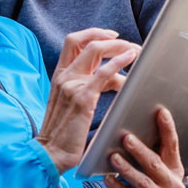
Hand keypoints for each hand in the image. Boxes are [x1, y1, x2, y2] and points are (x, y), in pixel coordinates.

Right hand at [36, 28, 139, 171]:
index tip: (112, 36)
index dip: (93, 34)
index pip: (73, 42)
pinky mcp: (82, 97)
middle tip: (129, 44)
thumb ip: (87, 86)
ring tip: (136, 52)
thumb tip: (114, 77)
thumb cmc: (64, 133)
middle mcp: (63, 76)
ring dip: (119, 47)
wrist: (51, 153)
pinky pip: (103, 72)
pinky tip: (131, 58)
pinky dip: (119, 61)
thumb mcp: (71, 102)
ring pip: (95, 50)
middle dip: (110, 38)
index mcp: (59, 75)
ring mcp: (71, 85)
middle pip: (85, 41)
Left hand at [104, 106, 183, 187]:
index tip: (160, 111)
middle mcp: (175, 186)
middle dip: (140, 150)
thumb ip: (148, 155)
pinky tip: (107, 180)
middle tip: (125, 137)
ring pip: (144, 183)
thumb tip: (128, 130)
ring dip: (127, 169)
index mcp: (176, 170)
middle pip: (156, 165)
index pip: (173, 145)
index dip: (167, 128)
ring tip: (112, 158)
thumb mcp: (153, 174)